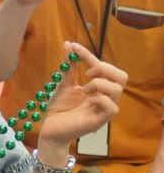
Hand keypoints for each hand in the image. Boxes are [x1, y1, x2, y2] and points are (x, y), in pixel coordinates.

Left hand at [37, 41, 125, 159]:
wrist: (50, 128)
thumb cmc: (59, 108)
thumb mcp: (64, 83)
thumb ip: (69, 66)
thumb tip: (68, 44)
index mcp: (98, 87)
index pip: (105, 67)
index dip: (89, 55)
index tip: (74, 47)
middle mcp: (105, 97)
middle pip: (122, 76)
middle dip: (104, 68)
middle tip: (87, 73)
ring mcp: (104, 109)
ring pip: (116, 89)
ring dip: (98, 84)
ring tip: (84, 90)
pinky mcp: (100, 120)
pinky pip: (112, 107)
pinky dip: (99, 99)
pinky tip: (87, 100)